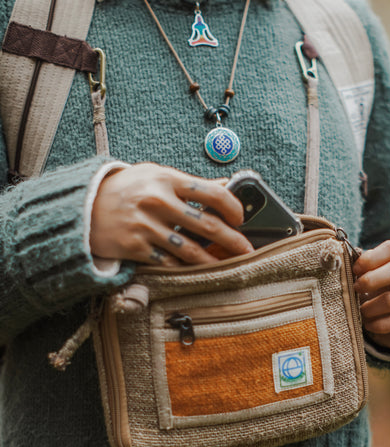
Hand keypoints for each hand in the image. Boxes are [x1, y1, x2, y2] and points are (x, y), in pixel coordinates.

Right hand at [90, 163, 253, 265]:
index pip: (211, 192)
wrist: (84, 205)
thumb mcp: (155, 175)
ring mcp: (145, 225)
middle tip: (247, 250)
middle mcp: (157, 201)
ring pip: (190, 250)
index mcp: (166, 179)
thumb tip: (225, 184)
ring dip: (212, 261)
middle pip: (206, 225)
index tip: (240, 219)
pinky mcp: (135, 247)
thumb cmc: (126, 188)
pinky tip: (196, 271)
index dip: (233, 208)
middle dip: (232, 241)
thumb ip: (189, 183)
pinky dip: (184, 269)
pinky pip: (168, 263)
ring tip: (227, 266)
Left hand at [352, 240, 389, 349]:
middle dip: (371, 280)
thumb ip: (360, 271)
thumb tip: (343, 263)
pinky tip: (370, 325)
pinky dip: (379, 325)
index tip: (355, 270)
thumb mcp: (369, 280)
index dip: (371, 257)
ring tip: (361, 312)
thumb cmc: (376, 295)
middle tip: (356, 289)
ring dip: (370, 308)